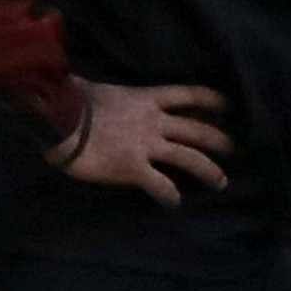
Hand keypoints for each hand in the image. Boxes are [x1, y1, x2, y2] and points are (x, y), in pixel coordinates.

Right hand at [47, 79, 233, 203]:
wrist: (58, 121)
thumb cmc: (68, 101)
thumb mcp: (91, 88)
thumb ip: (98, 92)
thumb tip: (81, 86)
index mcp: (145, 99)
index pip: (187, 95)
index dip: (209, 100)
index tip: (225, 106)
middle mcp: (153, 122)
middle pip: (197, 130)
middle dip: (218, 140)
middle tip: (231, 149)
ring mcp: (146, 146)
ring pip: (189, 158)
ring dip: (209, 171)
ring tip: (220, 182)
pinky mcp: (134, 169)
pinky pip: (160, 185)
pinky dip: (169, 195)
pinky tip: (174, 203)